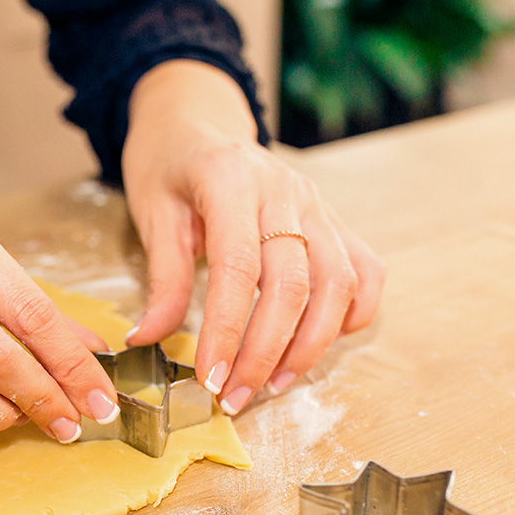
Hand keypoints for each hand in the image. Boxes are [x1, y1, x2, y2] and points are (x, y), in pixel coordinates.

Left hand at [121, 61, 384, 415]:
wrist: (197, 119)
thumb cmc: (169, 164)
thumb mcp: (152, 213)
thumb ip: (161, 277)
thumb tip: (151, 339)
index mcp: (230, 180)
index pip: (238, 268)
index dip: (226, 330)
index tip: (210, 378)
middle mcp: (285, 189)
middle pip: (293, 284)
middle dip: (266, 352)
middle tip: (236, 395)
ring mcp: (318, 203)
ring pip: (338, 283)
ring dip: (310, 345)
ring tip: (274, 384)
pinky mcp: (334, 219)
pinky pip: (363, 272)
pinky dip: (350, 314)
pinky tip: (317, 343)